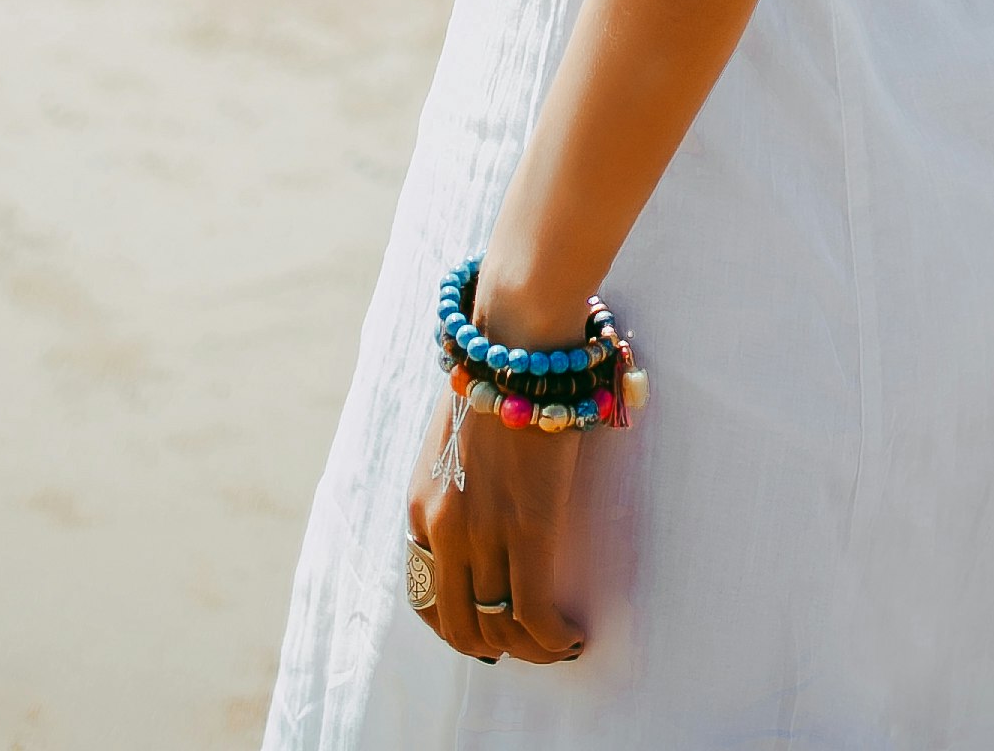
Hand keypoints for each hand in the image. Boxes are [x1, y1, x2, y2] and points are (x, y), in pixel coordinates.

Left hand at [405, 379, 587, 668]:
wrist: (515, 343)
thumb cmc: (494, 378)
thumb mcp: (453, 439)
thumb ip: (457, 483)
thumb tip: (484, 509)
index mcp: (420, 507)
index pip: (424, 596)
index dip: (456, 626)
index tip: (487, 630)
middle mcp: (443, 529)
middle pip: (459, 625)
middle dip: (495, 647)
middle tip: (528, 644)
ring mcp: (483, 532)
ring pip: (500, 628)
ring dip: (532, 649)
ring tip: (559, 642)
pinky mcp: (528, 527)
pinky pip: (534, 612)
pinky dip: (553, 637)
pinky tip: (573, 634)